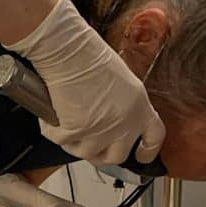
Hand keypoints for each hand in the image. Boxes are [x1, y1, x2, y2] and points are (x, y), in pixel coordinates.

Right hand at [4, 0, 165, 167]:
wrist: (69, 51)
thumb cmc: (90, 55)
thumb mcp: (121, 81)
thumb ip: (123, 105)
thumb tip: (111, 119)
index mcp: (140, 106)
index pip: (154, 137)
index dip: (148, 150)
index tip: (141, 156)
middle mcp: (124, 123)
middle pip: (117, 155)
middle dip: (102, 154)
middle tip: (90, 146)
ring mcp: (100, 130)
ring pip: (86, 153)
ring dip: (74, 143)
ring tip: (64, 125)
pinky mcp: (76, 132)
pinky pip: (61, 140)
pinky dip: (52, 130)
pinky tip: (51, 117)